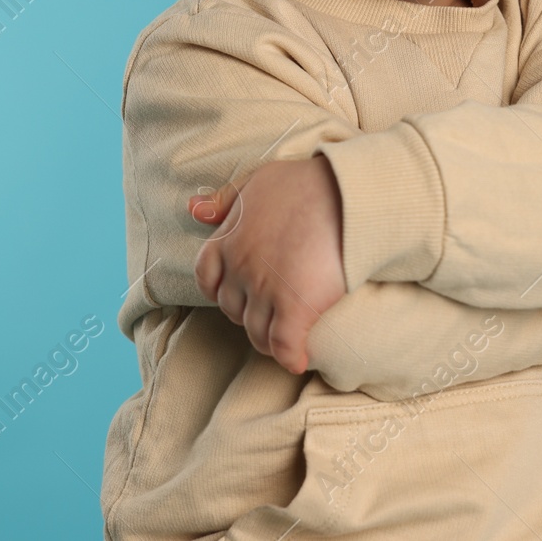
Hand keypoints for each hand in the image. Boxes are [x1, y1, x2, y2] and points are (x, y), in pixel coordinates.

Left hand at [188, 155, 346, 374]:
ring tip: (286, 342)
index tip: (240, 294)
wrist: (348, 193)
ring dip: (269, 341)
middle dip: (249, 315)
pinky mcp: (295, 306)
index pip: (206, 278)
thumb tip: (193, 210)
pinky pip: (283, 345)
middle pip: (233, 309)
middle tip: (272, 314)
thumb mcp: (258, 181)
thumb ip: (225, 199)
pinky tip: (299, 361)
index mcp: (229, 238)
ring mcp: (266, 289)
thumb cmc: (307, 183)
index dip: (220, 291)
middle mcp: (241, 266)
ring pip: (257, 333)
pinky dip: (289, 358)